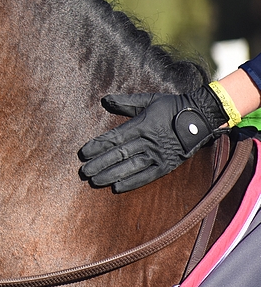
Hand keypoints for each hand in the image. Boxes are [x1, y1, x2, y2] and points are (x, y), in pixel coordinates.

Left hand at [79, 86, 228, 192]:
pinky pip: (148, 176)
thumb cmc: (172, 106)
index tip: (83, 153)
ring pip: (131, 167)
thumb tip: (105, 99)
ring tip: (95, 181)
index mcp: (142, 125)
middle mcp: (148, 141)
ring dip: (112, 174)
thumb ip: (126, 102)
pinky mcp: (167, 165)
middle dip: (100, 164)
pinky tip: (117, 187)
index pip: (115, 137)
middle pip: (119, 154)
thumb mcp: (148, 100)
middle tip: (83, 172)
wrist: (202, 116)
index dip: (98, 146)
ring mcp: (158, 155)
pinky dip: (132, 182)